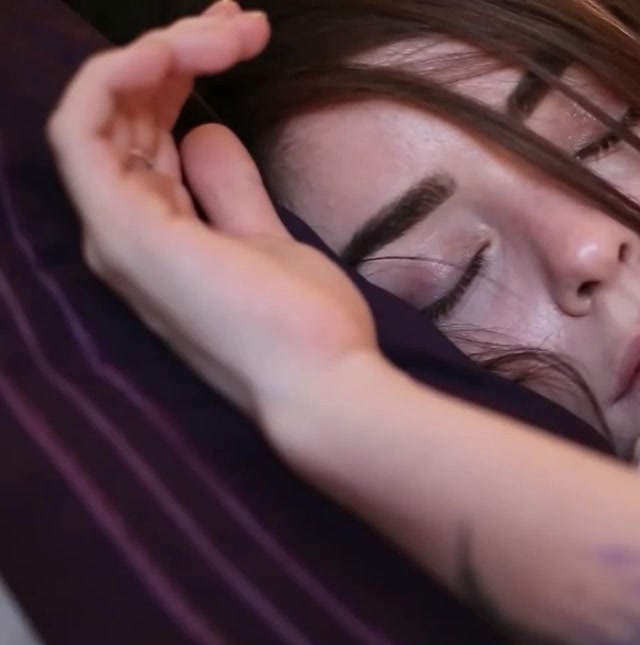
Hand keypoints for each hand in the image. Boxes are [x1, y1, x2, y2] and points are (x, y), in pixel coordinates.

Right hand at [47, 1, 377, 420]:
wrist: (324, 384)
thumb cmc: (304, 325)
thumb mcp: (267, 237)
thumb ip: (229, 188)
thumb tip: (204, 131)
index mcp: (157, 233)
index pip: (147, 135)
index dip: (181, 75)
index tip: (240, 38)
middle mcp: (123, 229)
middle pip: (125, 114)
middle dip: (178, 51)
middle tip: (241, 22)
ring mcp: (116, 229)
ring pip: (102, 108)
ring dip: (160, 51)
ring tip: (228, 30)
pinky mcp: (123, 225)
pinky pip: (85, 124)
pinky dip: (121, 73)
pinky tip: (178, 49)